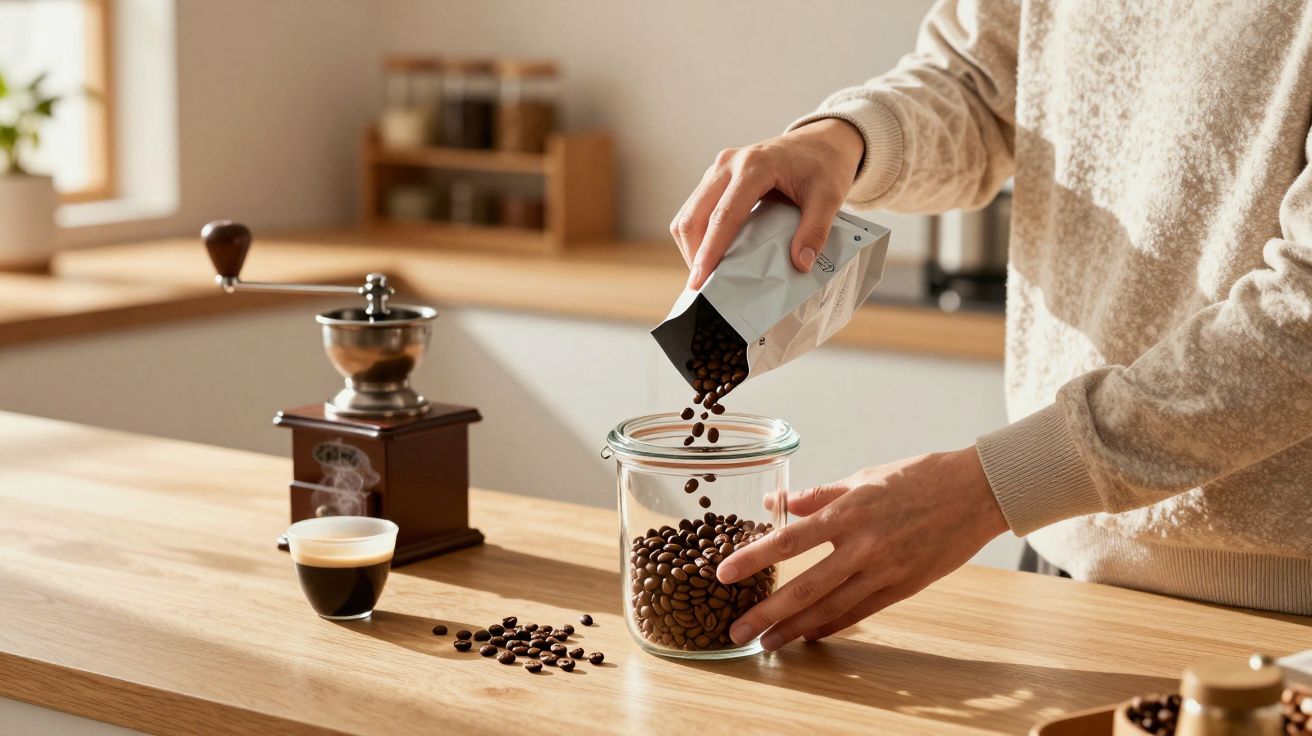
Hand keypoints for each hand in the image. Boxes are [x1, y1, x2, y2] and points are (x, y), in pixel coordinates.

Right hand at [670, 118, 865, 289]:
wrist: (821, 140)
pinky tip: (712, 254)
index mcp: (754, 165)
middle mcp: (728, 164)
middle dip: (694, 254)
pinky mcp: (716, 177)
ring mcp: (718, 169)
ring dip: (693, 246)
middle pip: (693, 215)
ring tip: (708, 274)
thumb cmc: (824, 165)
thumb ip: (816, 229)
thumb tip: (800, 264)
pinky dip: (698, 235)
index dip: (710, 250)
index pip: (724, 215)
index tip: (701, 280)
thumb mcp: (830, 197)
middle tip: (703, 287)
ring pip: (688, 213)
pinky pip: (695, 209)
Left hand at [717, 447, 1007, 650]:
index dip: (754, 559)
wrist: (978, 492)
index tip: (723, 573)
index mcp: (850, 511)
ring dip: (795, 628)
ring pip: (832, 608)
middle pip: (806, 587)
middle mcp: (865, 545)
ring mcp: (886, 570)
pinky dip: (832, 625)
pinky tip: (809, 634)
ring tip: (767, 642)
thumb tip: (777, 502)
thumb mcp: (864, 476)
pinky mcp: (905, 587)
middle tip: (737, 630)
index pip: (790, 540)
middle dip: (767, 612)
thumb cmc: (919, 476)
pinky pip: (860, 611)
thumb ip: (819, 494)